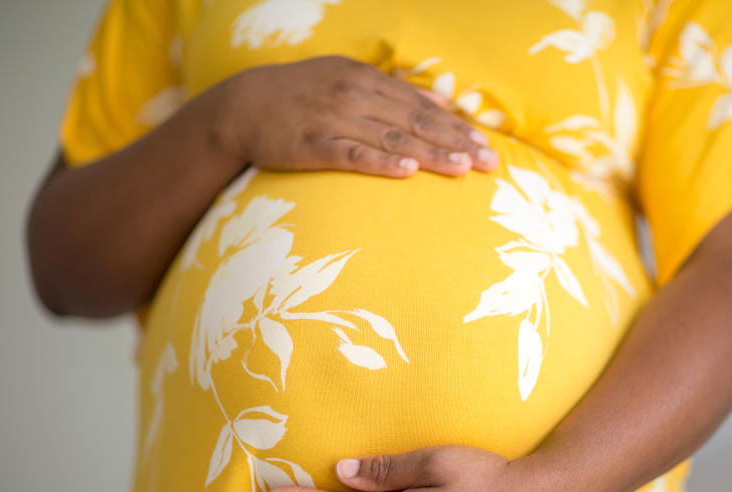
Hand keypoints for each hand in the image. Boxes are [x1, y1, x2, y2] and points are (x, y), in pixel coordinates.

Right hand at [219, 55, 498, 177]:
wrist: (243, 106)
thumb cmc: (303, 95)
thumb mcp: (348, 79)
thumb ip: (394, 91)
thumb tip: (441, 99)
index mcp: (366, 79)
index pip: (422, 106)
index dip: (456, 126)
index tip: (485, 144)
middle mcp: (355, 96)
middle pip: (415, 122)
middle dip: (455, 142)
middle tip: (488, 162)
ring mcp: (334, 120)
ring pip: (392, 139)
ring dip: (431, 154)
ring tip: (462, 168)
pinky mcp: (313, 145)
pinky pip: (353, 155)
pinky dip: (381, 162)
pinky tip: (408, 172)